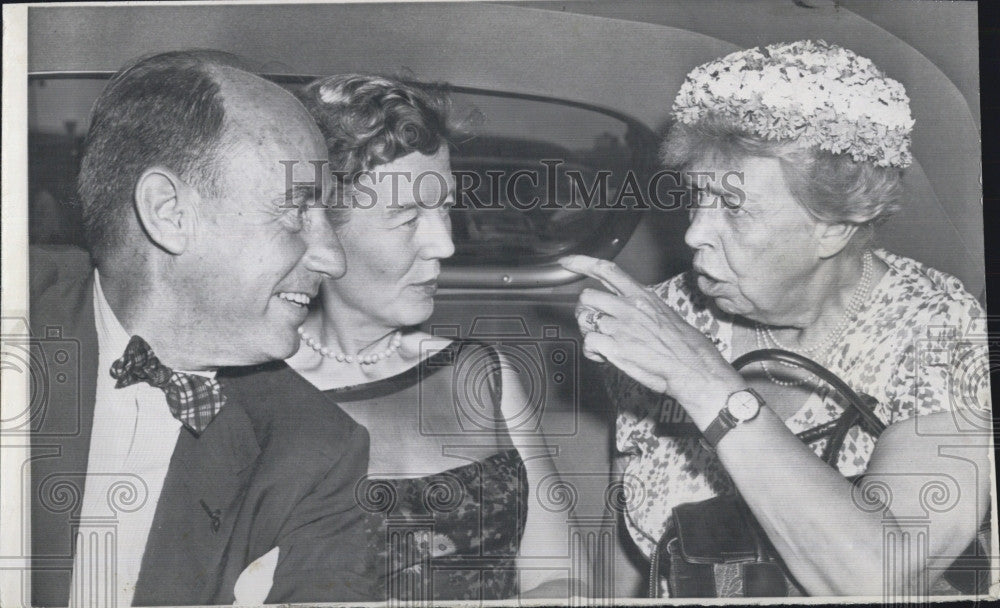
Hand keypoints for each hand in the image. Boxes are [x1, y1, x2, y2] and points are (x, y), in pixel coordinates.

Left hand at [560, 255, 744, 423]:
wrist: (692, 365)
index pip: (607, 270)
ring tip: (606, 343)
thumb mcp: (662, 312)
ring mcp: (620, 326)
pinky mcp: (615, 347)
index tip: (567, 263)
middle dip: (586, 310)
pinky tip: (605, 356)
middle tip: (595, 324)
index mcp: (641, 295)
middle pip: (587, 297)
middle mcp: (628, 306)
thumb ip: (638, 306)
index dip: (582, 263)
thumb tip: (620, 308)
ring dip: (590, 332)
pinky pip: (589, 342)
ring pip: (585, 320)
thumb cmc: (682, 344)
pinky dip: (593, 351)